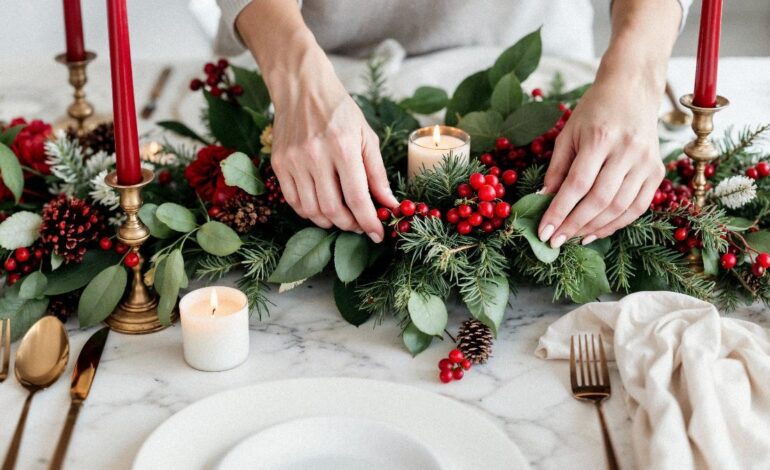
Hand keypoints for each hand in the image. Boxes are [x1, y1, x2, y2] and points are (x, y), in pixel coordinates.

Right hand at [269, 54, 396, 241]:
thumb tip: (389, 204)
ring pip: (312, 210)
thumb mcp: (366, 137)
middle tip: (361, 226)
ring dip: (330, 222)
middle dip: (350, 225)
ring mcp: (293, 161)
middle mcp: (315, 156)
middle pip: (332, 209)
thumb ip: (377, 174)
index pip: (356, 197)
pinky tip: (322, 209)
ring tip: (343, 219)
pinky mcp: (278, 164)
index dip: (369, 221)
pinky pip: (293, 201)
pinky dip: (309, 213)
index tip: (378, 234)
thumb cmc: (340, 111)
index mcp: (342, 147)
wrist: (302, 88)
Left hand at [537, 71, 664, 247]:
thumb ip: (556, 168)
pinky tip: (596, 232)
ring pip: (620, 207)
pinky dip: (616, 224)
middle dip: (574, 225)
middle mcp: (627, 150)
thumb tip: (544, 200)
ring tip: (573, 239)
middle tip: (556, 241)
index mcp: (600, 137)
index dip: (559, 211)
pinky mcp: (657, 171)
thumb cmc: (594, 111)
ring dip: (594, 229)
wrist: (632, 90)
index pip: (577, 184)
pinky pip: (638, 207)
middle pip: (599, 199)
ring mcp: (646, 162)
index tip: (544, 231)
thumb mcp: (568, 133)